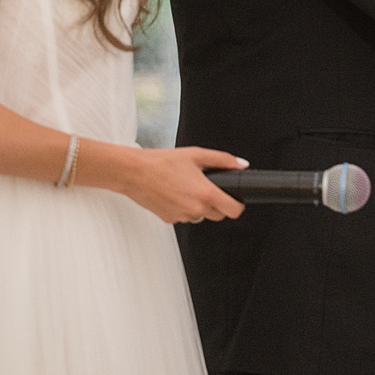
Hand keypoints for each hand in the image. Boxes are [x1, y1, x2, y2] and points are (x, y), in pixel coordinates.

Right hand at [89, 141, 247, 224]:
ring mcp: (181, 216)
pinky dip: (184, 208)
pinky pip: (184, 217)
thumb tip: (241, 164)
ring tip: (188, 188)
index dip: (238, 206)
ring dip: (200, 206)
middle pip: (218, 215)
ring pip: (200, 216)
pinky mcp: (169, 220)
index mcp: (205, 193)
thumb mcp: (197, 155)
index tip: (236, 200)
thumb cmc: (161, 162)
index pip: (233, 211)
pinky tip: (176, 194)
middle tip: (208, 189)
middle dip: (218, 204)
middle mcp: (195, 209)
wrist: (133, 172)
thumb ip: (223, 160)